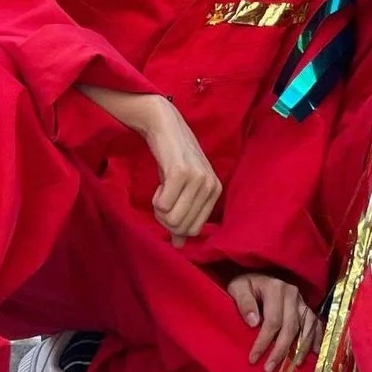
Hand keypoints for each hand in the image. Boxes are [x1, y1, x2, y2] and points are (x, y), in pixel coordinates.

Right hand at [142, 101, 222, 240]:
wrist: (166, 126)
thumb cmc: (173, 160)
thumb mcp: (183, 189)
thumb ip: (184, 215)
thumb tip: (179, 245)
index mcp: (215, 192)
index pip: (193, 230)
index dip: (175, 224)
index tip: (170, 204)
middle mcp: (211, 186)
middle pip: (181, 227)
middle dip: (165, 218)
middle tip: (162, 198)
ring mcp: (198, 178)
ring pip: (172, 219)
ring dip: (159, 209)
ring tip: (162, 189)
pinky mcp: (182, 173)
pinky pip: (163, 206)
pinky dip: (156, 199)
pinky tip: (160, 181)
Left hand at [228, 272, 317, 371]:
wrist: (256, 275)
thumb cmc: (245, 284)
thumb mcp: (237, 288)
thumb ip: (244, 303)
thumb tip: (253, 323)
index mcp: (275, 288)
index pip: (273, 320)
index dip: (264, 341)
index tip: (253, 359)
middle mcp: (292, 293)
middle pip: (290, 327)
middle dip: (280, 350)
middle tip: (269, 369)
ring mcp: (301, 300)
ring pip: (305, 326)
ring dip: (300, 347)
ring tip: (294, 366)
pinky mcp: (305, 306)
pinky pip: (314, 322)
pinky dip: (316, 337)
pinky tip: (314, 351)